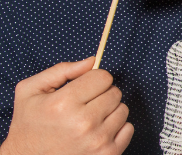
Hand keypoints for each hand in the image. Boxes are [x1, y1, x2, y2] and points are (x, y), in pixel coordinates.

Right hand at [1, 57, 132, 154]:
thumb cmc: (28, 125)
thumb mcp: (30, 91)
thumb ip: (61, 70)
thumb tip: (92, 62)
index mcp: (63, 104)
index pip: (103, 77)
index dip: (93, 79)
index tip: (83, 88)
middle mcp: (83, 123)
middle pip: (115, 92)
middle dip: (101, 95)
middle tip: (83, 106)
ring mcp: (97, 141)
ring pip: (123, 110)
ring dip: (109, 112)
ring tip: (88, 120)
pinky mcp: (108, 154)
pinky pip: (128, 128)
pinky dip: (116, 128)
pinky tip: (96, 132)